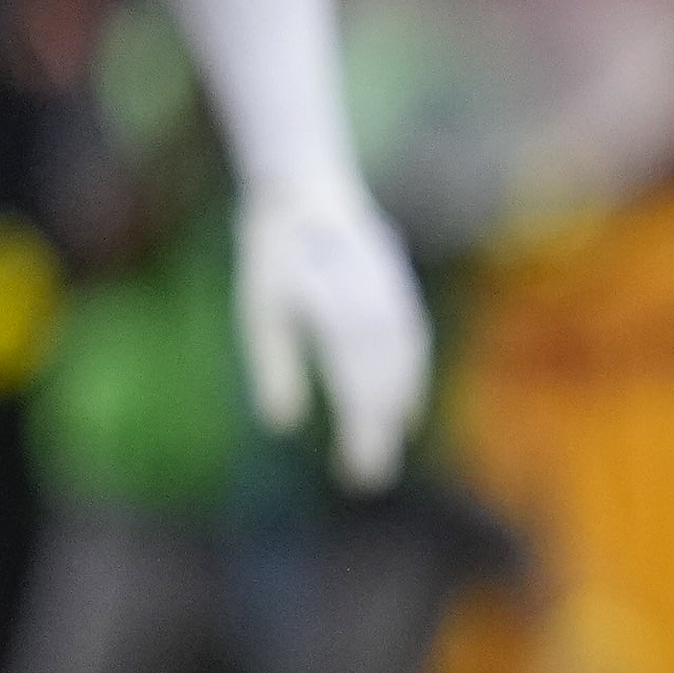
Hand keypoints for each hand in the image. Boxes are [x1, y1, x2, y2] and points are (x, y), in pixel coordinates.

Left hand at [235, 173, 427, 491]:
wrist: (309, 194)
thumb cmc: (275, 257)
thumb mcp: (261, 312)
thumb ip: (276, 367)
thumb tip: (283, 425)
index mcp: (335, 314)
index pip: (356, 387)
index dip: (361, 432)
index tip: (357, 470)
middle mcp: (372, 309)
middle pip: (382, 383)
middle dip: (377, 431)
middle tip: (370, 478)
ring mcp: (392, 299)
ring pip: (402, 365)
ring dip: (397, 409)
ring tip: (388, 444)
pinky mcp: (399, 293)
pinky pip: (412, 345)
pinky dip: (411, 378)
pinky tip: (405, 402)